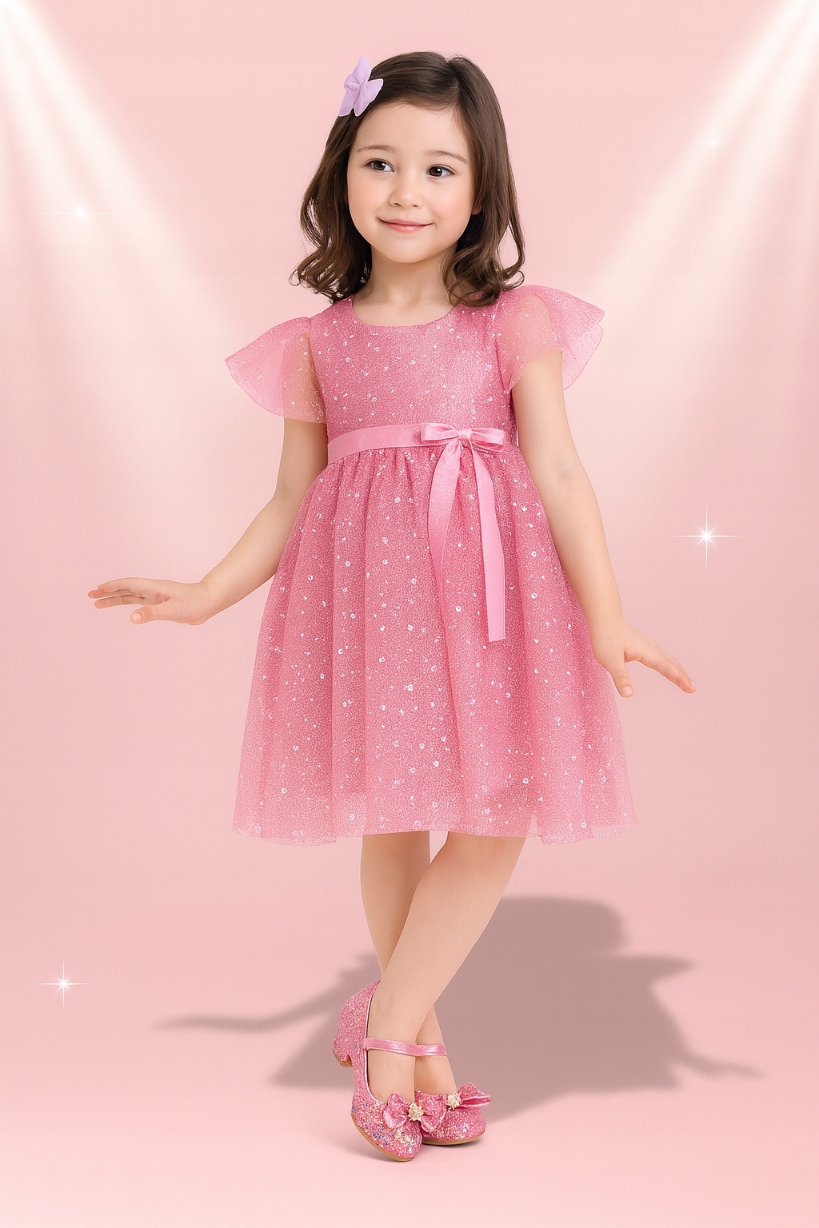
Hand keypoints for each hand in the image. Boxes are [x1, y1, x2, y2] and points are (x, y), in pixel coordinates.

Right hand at [87, 577, 215, 625]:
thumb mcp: (172, 610)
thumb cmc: (194, 604)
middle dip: (108, 593)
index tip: (97, 590)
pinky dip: (129, 604)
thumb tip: (131, 618)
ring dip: (115, 599)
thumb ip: (151, 613)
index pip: (128, 585)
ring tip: (99, 604)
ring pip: (131, 596)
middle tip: (91, 596)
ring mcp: (156, 597)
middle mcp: (152, 590)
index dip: (112, 587)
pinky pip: (140, 603)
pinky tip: (126, 609)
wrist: (210, 602)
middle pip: (125, 589)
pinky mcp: (161, 604)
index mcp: (153, 588)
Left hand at [589, 616, 695, 697]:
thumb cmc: (605, 637)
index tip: (691, 689)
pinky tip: (668, 668)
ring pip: (667, 659)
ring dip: (677, 670)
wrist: (604, 617)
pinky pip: (661, 656)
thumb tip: (629, 695)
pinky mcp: (643, 645)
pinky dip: (669, 664)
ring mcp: (648, 645)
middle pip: (671, 663)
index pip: (666, 668)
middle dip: (682, 676)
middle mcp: (651, 648)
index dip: (679, 679)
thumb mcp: (610, 661)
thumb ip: (620, 678)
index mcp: (646, 652)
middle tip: (692, 689)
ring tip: (686, 680)